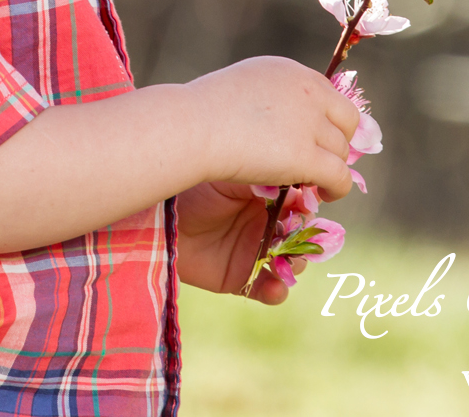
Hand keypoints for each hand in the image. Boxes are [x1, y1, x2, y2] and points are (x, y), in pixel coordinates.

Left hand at [177, 181, 310, 303]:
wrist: (162, 219)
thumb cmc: (195, 189)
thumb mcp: (232, 176)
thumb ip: (264, 182)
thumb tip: (299, 193)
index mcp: (268, 198)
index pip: (300, 205)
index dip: (307, 207)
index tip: (307, 206)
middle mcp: (266, 226)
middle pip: (302, 237)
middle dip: (306, 240)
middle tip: (297, 237)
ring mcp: (255, 253)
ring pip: (291, 264)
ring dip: (295, 265)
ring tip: (285, 262)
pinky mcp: (241, 278)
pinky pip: (269, 290)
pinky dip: (276, 291)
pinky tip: (275, 286)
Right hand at [185, 55, 358, 196]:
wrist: (191, 127)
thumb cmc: (199, 112)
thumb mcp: (243, 88)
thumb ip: (270, 99)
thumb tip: (282, 124)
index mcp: (291, 71)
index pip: (329, 96)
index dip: (326, 121)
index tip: (314, 140)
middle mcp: (308, 91)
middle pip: (346, 121)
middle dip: (336, 142)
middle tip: (318, 161)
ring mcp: (310, 123)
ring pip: (340, 152)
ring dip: (331, 168)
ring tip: (315, 183)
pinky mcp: (306, 156)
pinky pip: (339, 176)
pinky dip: (337, 188)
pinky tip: (325, 195)